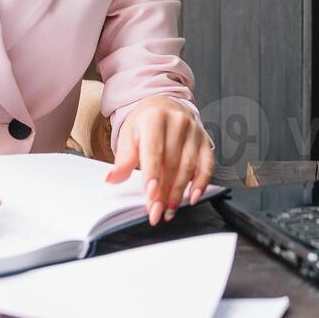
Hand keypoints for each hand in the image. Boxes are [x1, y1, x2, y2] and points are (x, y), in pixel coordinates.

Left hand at [104, 96, 213, 225]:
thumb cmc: (145, 124)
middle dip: (164, 191)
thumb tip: (111, 178)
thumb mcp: (128, 136)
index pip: (154, 149)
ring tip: (169, 209)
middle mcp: (177, 123)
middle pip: (171, 162)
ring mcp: (194, 132)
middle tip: (156, 211)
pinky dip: (201, 183)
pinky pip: (207, 165)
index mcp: (154, 118)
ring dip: (179, 192)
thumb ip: (123, 160)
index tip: (151, 194)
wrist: (164, 106)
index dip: (152, 173)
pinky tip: (192, 197)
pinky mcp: (205, 141)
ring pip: (188, 166)